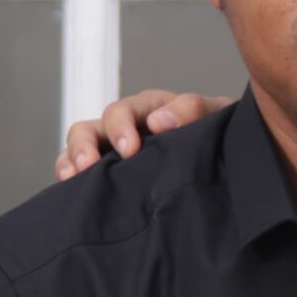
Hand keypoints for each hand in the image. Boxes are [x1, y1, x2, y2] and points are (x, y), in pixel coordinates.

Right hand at [55, 89, 230, 181]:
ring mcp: (114, 148)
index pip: (124, 110)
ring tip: (74, 176)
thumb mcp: (214, 116)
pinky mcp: (109, 172)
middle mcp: (126, 126)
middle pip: (92, 127)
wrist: (227, 160)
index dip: (121, 127)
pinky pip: (78, 168)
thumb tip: (159, 121)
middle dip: (87, 144)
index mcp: (151, 108)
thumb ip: (192, 110)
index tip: (129, 150)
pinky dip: (69, 173)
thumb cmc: (218, 134)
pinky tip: (71, 187)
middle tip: (91, 164)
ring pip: (80, 145)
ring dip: (72, 158)